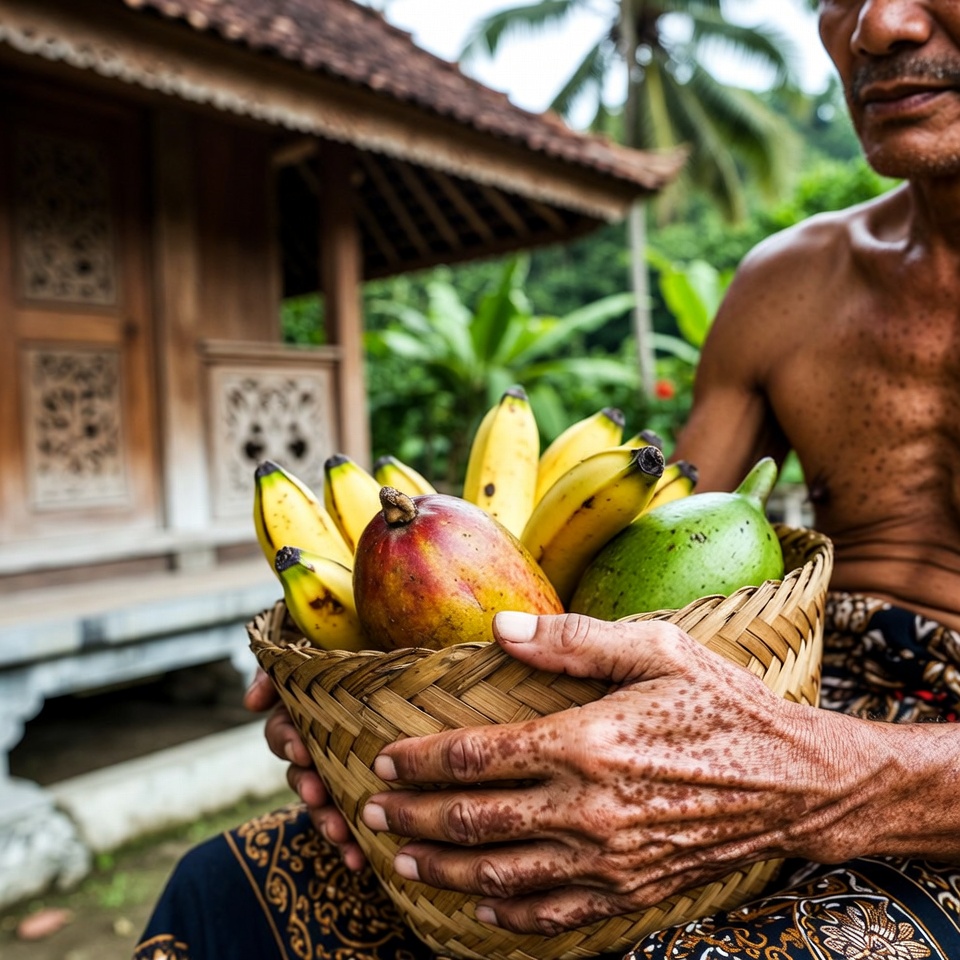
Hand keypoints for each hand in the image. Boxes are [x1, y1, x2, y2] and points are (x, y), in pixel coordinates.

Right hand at [245, 669, 365, 869]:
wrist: (425, 671)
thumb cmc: (373, 653)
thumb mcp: (335, 650)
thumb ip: (287, 668)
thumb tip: (251, 704)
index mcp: (312, 713)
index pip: (283, 730)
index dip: (286, 741)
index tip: (301, 750)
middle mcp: (322, 746)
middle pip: (300, 772)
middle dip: (307, 787)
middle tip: (318, 794)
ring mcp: (343, 772)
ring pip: (323, 804)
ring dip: (325, 820)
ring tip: (341, 834)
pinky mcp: (369, 794)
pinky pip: (352, 824)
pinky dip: (350, 845)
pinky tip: (358, 861)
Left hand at [360, 611, 877, 934]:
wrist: (796, 782)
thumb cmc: (724, 705)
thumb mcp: (657, 649)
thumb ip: (573, 641)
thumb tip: (501, 626)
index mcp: (586, 742)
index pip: (478, 757)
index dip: (422, 762)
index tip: (385, 762)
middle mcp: (589, 809)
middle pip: (475, 822)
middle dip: (415, 818)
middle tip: (373, 814)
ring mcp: (609, 860)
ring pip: (502, 875)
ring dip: (445, 870)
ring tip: (404, 859)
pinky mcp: (632, 890)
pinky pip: (555, 915)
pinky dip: (508, 913)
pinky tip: (480, 903)